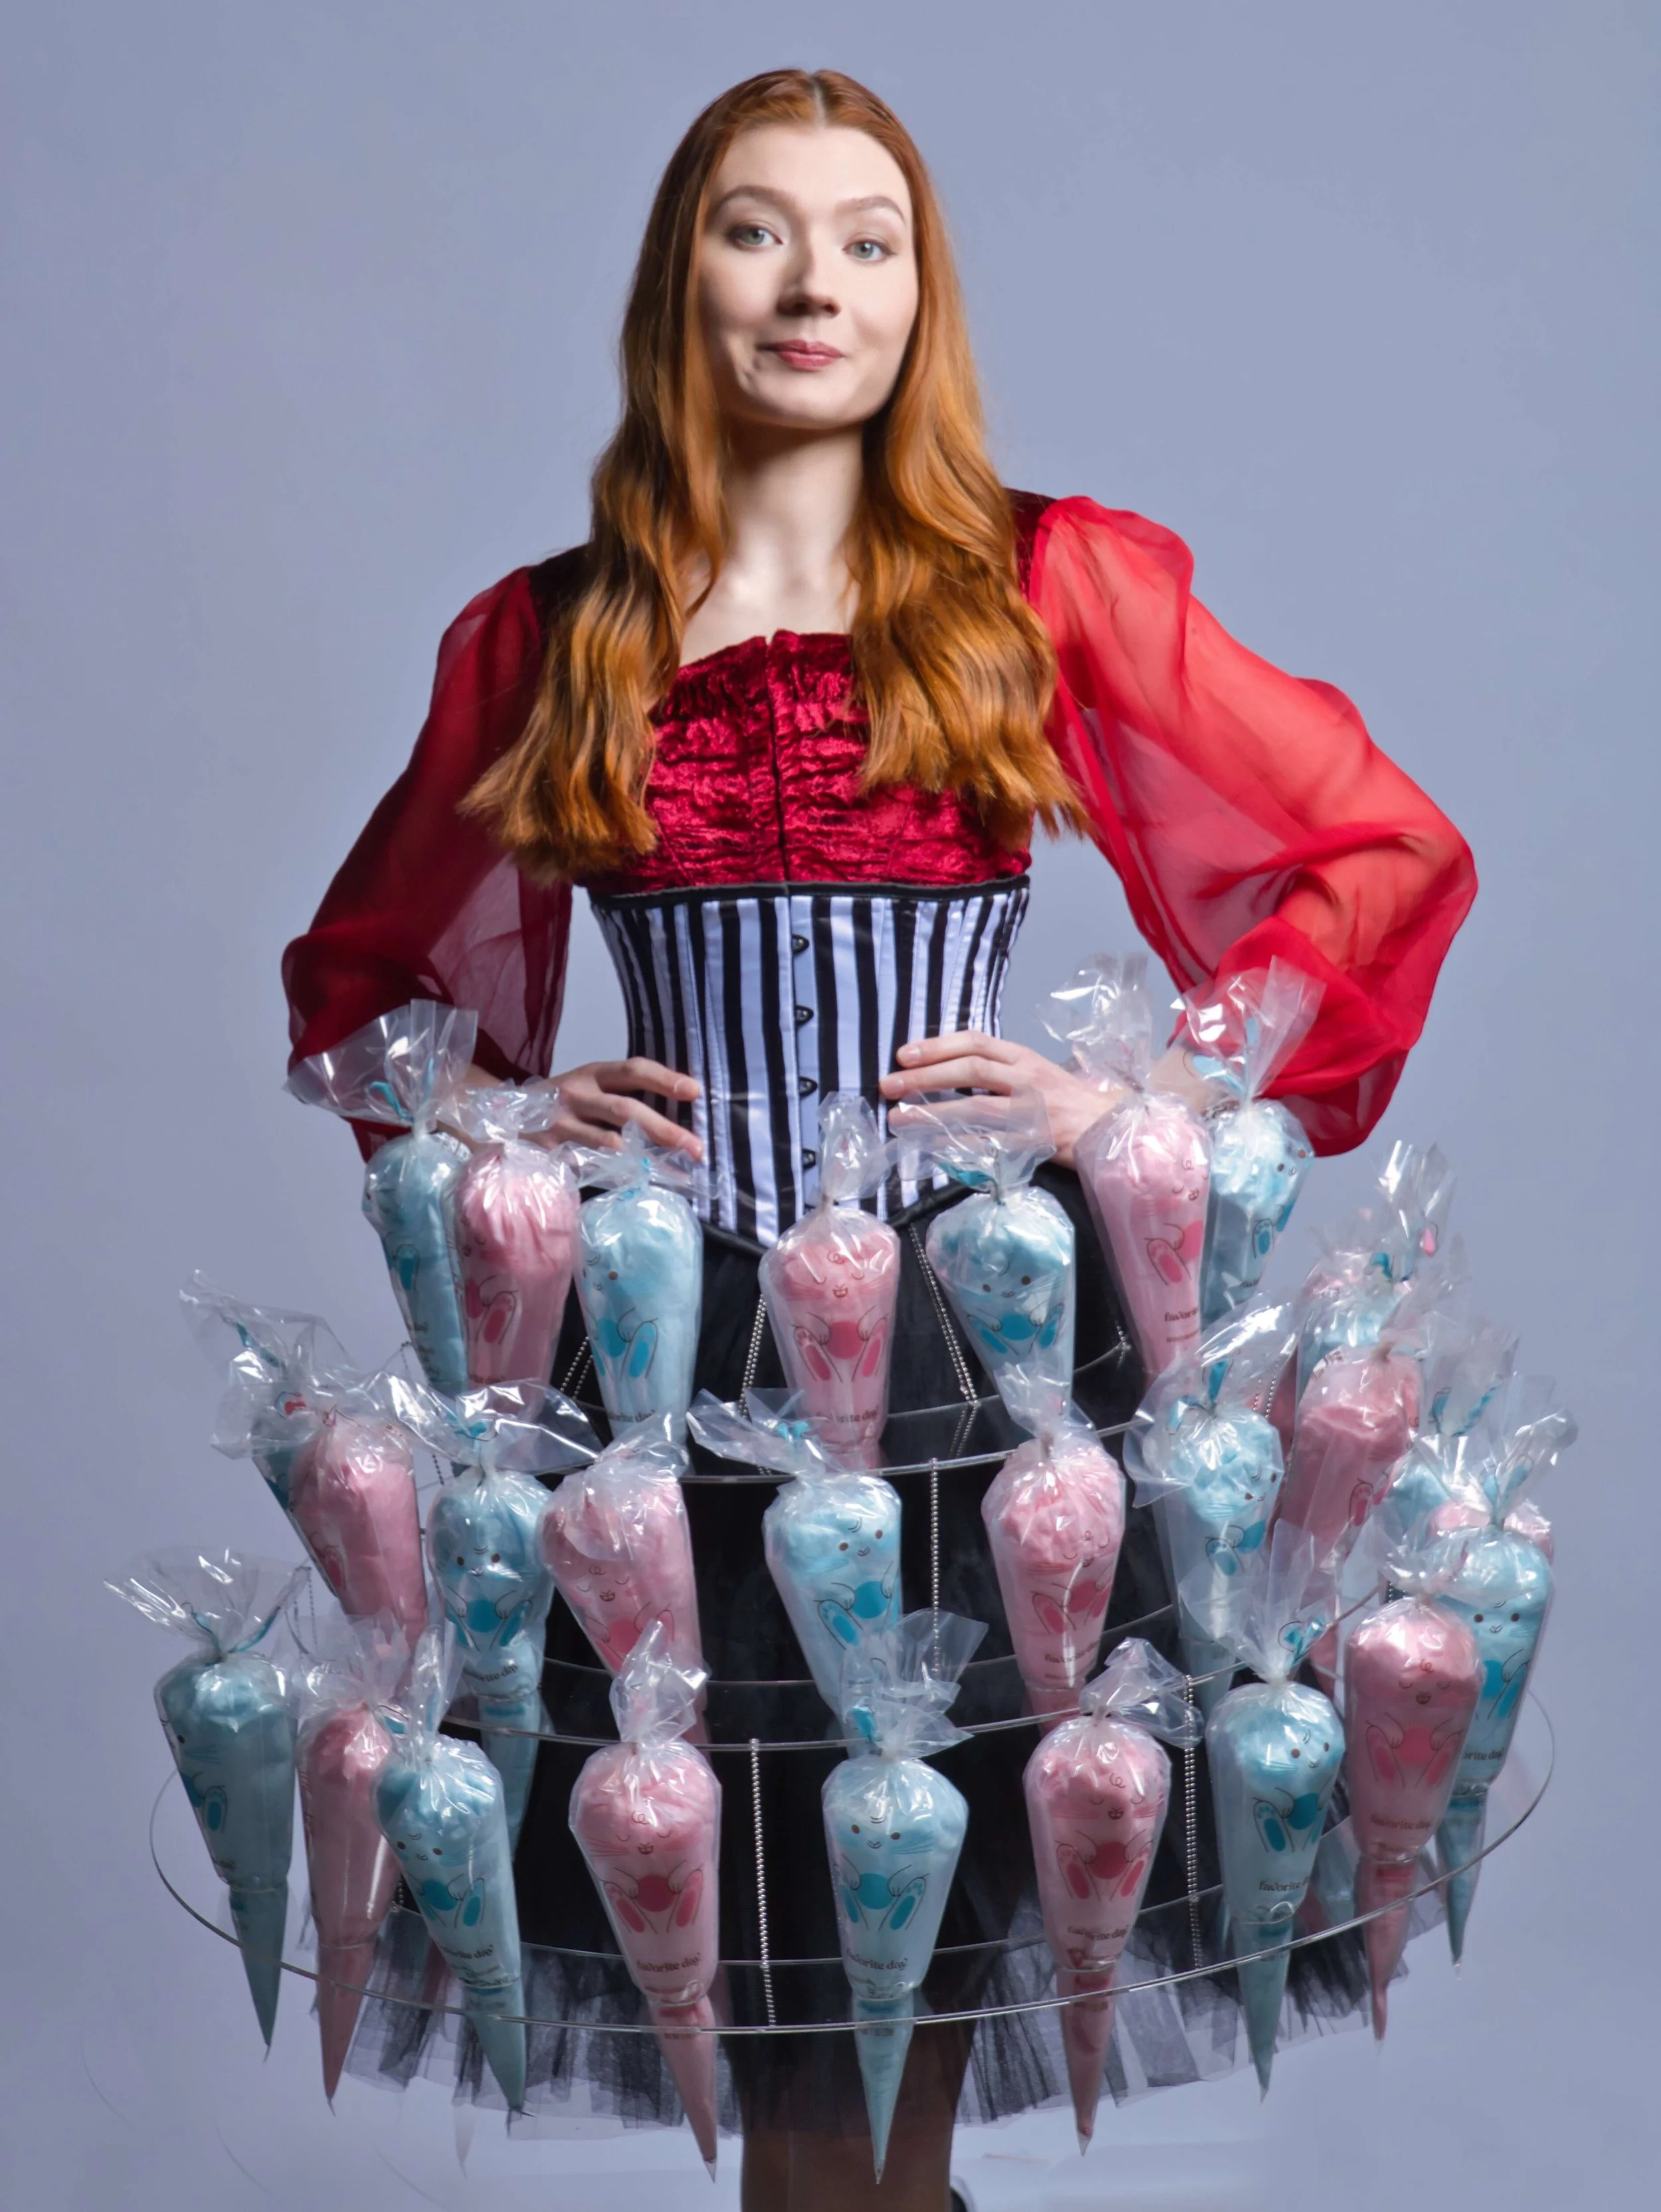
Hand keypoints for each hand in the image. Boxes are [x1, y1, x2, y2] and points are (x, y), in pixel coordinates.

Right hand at [462, 1057, 702, 1158]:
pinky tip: (633, 1183)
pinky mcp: (547, 1151)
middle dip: (664, 1129)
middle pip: (625, 1109)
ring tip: (673, 1170)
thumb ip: (619, 1097)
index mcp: (590, 1073)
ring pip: (607, 1141)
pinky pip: (585, 1165)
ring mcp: (559, 1123)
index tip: (695, 1091)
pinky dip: (611, 1175)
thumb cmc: (557, 1103)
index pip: (632, 1070)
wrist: (496, 1115)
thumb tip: (670, 1121)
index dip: (664, 1079)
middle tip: (695, 1147)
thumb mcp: (585, 1088)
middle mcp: (575, 1094)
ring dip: (642, 1158)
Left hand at [879, 1031, 1123, 1168]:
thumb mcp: (1035, 1073)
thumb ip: (999, 1070)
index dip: (936, 1046)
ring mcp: (1032, 1112)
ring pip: (976, 1107)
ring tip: (900, 1119)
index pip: (976, 1042)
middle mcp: (1027, 1079)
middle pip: (971, 1069)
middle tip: (889, 1084)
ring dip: (933, 1113)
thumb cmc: (1068, 1101)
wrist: (1113, 1130)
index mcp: (1024, 1058)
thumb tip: (946, 1070)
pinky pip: (991, 1146)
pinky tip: (934, 1149)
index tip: (903, 1054)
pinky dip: (961, 1146)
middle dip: (925, 1076)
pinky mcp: (1036, 1143)